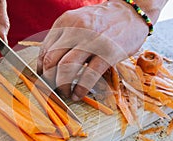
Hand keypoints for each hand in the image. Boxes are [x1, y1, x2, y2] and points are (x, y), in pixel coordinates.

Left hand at [37, 1, 155, 100]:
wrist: (131, 13)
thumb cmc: (103, 21)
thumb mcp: (78, 22)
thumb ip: (63, 38)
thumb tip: (48, 63)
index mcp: (65, 22)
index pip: (44, 50)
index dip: (41, 69)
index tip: (45, 79)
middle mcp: (76, 29)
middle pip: (51, 60)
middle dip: (49, 80)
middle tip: (53, 89)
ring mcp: (92, 41)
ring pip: (66, 68)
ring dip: (62, 86)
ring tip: (65, 93)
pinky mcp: (108, 53)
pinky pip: (88, 76)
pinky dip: (80, 89)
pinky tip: (78, 95)